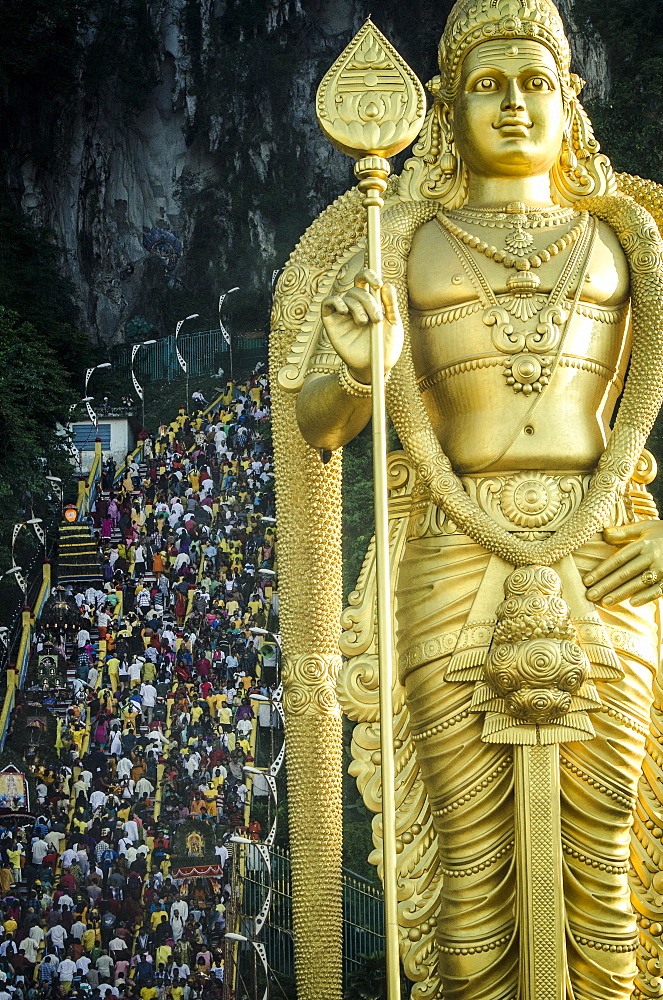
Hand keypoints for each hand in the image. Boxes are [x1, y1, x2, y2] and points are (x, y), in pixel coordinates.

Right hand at [321, 269, 402, 384]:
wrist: (374, 367)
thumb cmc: (385, 347)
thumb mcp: (393, 324)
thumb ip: (390, 305)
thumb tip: (387, 284)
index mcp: (370, 303)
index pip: (364, 280)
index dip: (369, 275)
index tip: (378, 284)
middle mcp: (355, 306)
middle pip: (357, 290)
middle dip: (368, 301)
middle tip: (377, 318)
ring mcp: (342, 314)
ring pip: (346, 297)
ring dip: (357, 307)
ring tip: (364, 323)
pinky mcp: (331, 323)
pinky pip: (327, 303)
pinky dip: (336, 302)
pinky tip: (345, 311)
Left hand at [583, 520, 662, 606]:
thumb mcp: (646, 527)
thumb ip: (624, 532)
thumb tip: (603, 533)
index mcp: (643, 544)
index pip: (618, 559)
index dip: (601, 571)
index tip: (587, 581)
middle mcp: (652, 556)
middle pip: (625, 573)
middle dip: (606, 585)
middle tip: (590, 596)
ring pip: (638, 583)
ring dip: (621, 593)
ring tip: (606, 602)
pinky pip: (658, 589)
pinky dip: (646, 596)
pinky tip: (632, 603)